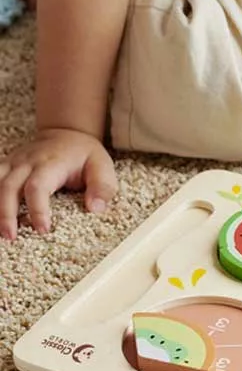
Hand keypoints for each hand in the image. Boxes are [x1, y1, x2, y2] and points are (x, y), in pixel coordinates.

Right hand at [0, 129, 116, 239]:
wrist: (67, 133)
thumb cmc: (85, 155)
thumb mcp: (102, 167)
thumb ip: (102, 187)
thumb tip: (95, 209)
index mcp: (51, 163)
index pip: (38, 186)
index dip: (38, 209)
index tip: (42, 229)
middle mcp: (27, 162)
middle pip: (8, 187)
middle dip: (6, 213)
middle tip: (11, 236)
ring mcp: (13, 163)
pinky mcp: (5, 167)